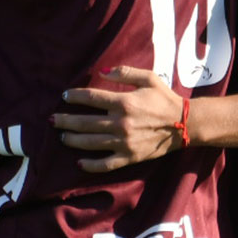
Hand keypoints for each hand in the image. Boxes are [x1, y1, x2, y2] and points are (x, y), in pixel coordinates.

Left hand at [52, 66, 184, 172]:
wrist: (185, 125)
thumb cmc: (164, 99)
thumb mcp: (148, 78)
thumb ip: (125, 72)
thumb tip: (102, 72)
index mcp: (124, 102)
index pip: (91, 99)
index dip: (74, 97)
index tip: (65, 97)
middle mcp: (121, 123)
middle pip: (85, 122)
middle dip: (65, 120)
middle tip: (53, 119)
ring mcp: (124, 142)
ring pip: (90, 143)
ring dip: (73, 140)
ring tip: (62, 136)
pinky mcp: (130, 157)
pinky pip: (106, 164)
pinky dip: (91, 165)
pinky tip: (79, 162)